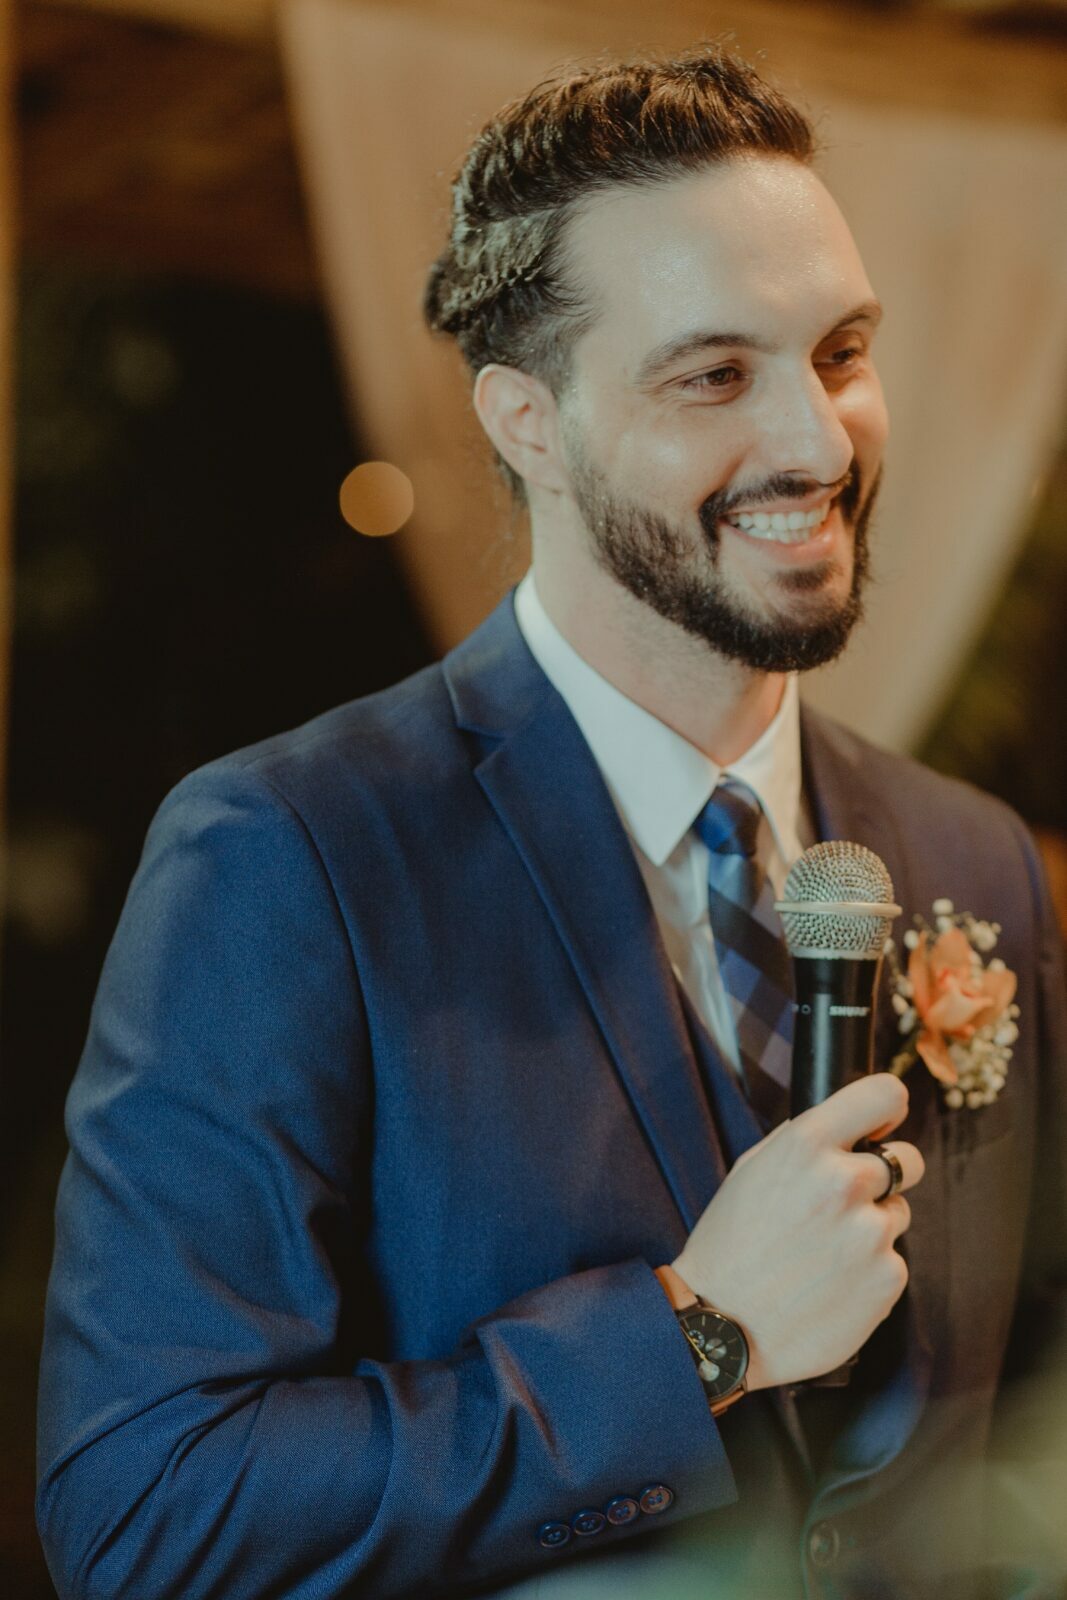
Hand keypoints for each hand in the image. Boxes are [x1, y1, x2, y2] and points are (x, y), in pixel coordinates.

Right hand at [670, 1073, 923, 1390]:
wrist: (721, 1326)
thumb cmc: (730, 1245)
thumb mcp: (752, 1170)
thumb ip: (805, 1142)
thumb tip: (853, 1127)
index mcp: (806, 1144)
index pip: (885, 1095)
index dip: (888, 1109)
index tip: (882, 1125)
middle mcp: (844, 1181)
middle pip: (908, 1159)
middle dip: (883, 1178)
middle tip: (844, 1206)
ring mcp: (870, 1232)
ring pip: (897, 1214)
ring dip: (871, 1229)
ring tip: (823, 1256)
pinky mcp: (887, 1278)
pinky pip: (893, 1261)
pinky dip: (870, 1272)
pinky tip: (830, 1285)